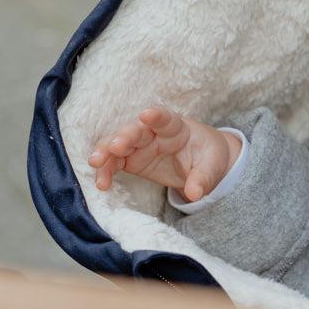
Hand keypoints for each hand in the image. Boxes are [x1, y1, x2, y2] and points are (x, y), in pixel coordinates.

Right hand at [86, 106, 241, 202]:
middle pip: (136, 130)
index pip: (166, 119)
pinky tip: (101, 183)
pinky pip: (114, 163)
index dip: (157, 116)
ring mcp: (139, 145)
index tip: (146, 115)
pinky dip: (106, 171)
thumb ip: (203, 178)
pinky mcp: (131, 160)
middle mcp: (154, 133)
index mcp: (177, 128)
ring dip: (106, 152)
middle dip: (124, 136)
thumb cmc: (207, 156)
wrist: (202, 163)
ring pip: (118, 144)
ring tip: (96, 163)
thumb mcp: (212, 166)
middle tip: (115, 146)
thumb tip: (195, 193)